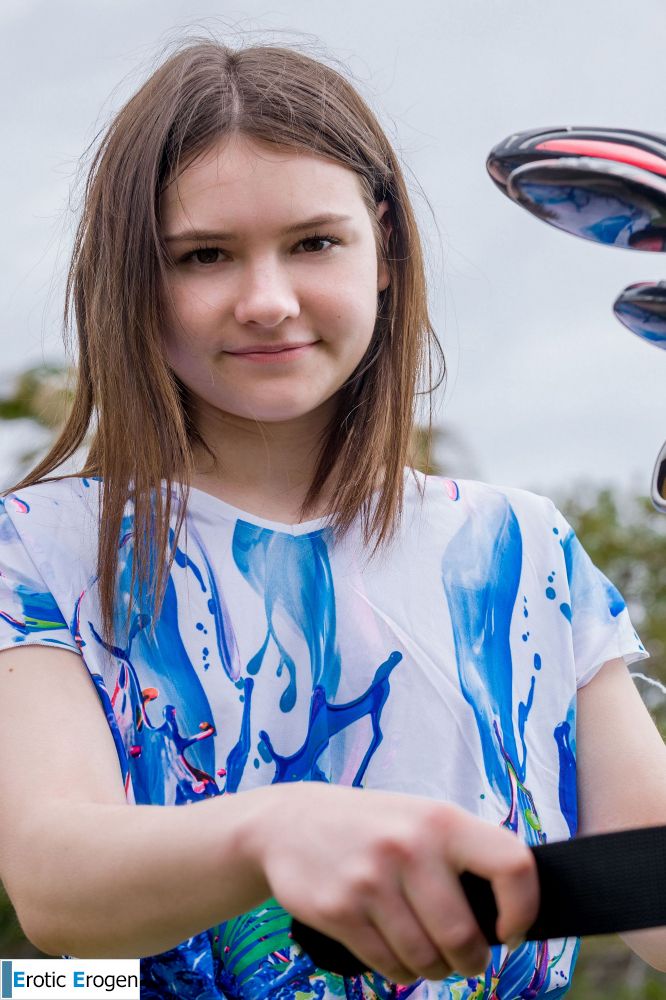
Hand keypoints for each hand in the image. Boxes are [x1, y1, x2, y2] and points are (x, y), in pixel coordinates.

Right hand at [248, 783, 538, 983]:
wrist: (288, 822)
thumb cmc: (370, 826)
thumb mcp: (419, 818)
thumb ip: (460, 856)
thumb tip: (509, 915)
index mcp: (441, 820)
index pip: (512, 865)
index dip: (523, 908)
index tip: (511, 929)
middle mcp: (409, 847)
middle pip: (464, 937)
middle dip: (470, 960)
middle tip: (465, 957)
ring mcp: (371, 880)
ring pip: (426, 960)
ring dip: (433, 967)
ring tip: (426, 950)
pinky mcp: (340, 911)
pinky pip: (389, 967)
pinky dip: (399, 969)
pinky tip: (393, 947)